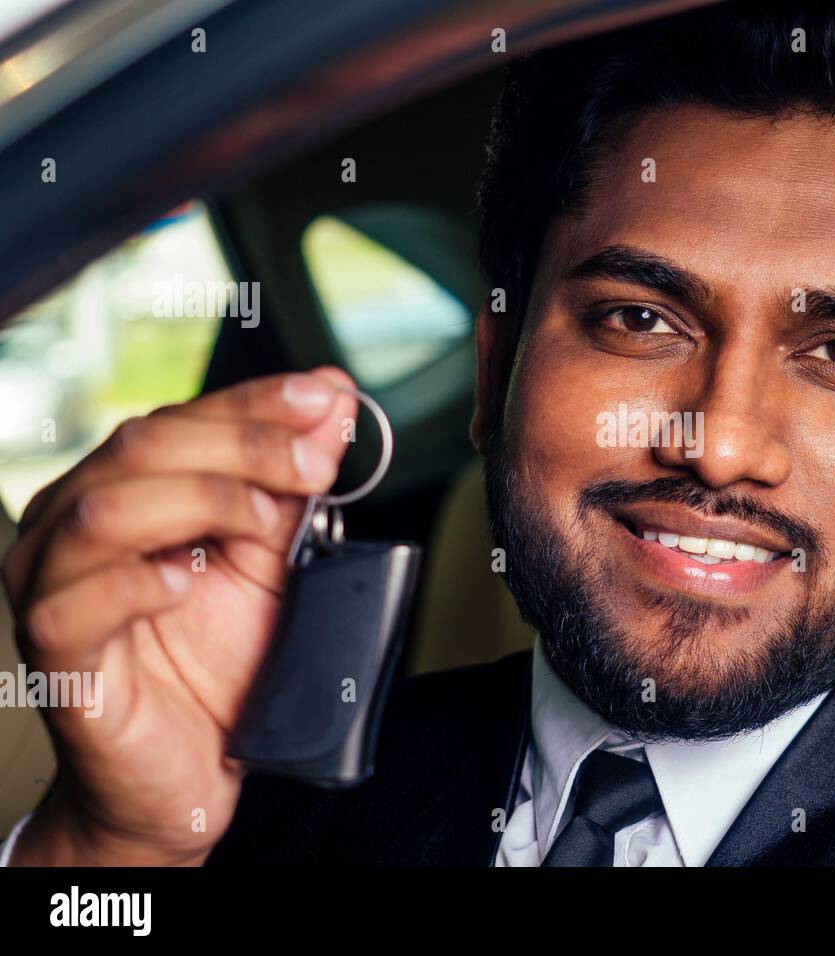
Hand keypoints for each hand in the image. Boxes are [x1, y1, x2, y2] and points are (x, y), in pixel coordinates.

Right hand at [1, 368, 357, 864]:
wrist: (186, 770)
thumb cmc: (217, 664)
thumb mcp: (272, 563)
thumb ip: (292, 486)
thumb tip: (332, 404)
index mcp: (121, 490)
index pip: (180, 419)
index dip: (255, 402)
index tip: (325, 396)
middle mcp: (73, 524)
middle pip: (143, 446)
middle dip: (244, 444)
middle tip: (313, 466)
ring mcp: (52, 587)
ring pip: (105, 508)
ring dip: (203, 501)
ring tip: (265, 524)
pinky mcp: (55, 654)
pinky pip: (76, 602)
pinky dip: (139, 583)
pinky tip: (187, 582)